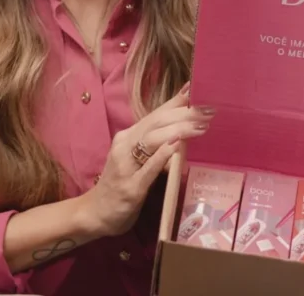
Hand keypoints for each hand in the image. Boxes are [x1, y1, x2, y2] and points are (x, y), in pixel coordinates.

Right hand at [81, 83, 214, 236]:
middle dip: (184, 114)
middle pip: (156, 123)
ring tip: (201, 126)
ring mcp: (126, 166)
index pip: (155, 114)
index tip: (197, 88)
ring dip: (178, 130)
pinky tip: (176, 147)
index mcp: (128, 137)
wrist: (94, 213)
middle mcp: (125, 146)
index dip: (177, 101)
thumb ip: (156, 146)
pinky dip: (161, 156)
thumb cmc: (121, 184)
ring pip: (152, 140)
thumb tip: (183, 133)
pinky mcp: (130, 188)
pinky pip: (147, 169)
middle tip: (209, 109)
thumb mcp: (138, 160)